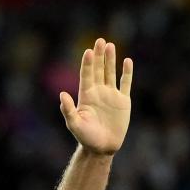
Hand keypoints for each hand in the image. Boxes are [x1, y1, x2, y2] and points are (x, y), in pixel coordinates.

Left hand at [60, 38, 132, 155]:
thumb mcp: (75, 125)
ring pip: (110, 73)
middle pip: (98, 69)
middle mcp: (98, 92)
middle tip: (99, 40)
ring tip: (110, 45)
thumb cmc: (86, 137)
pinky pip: (125, 84)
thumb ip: (68, 110)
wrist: (102, 148)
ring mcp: (111, 95)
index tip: (88, 52)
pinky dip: (126, 73)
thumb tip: (62, 94)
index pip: (86, 75)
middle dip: (98, 55)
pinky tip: (127, 61)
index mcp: (86, 95)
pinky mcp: (123, 101)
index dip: (87, 64)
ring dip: (110, 59)